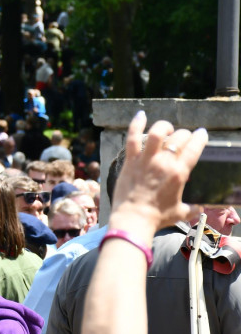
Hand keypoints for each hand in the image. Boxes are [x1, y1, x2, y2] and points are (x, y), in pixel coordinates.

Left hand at [112, 111, 206, 234]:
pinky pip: (132, 137)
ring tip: (167, 128)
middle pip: (178, 138)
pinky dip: (136, 124)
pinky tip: (140, 115)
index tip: (201, 134)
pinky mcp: (130, 160)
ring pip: (157, 133)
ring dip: (164, 126)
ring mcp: (146, 159)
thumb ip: (194, 208)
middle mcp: (164, 162)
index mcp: (179, 173)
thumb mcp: (181, 212)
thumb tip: (202, 208)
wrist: (134, 218)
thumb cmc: (157, 217)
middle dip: (184, 134)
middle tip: (183, 137)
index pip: (194, 148)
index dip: (200, 138)